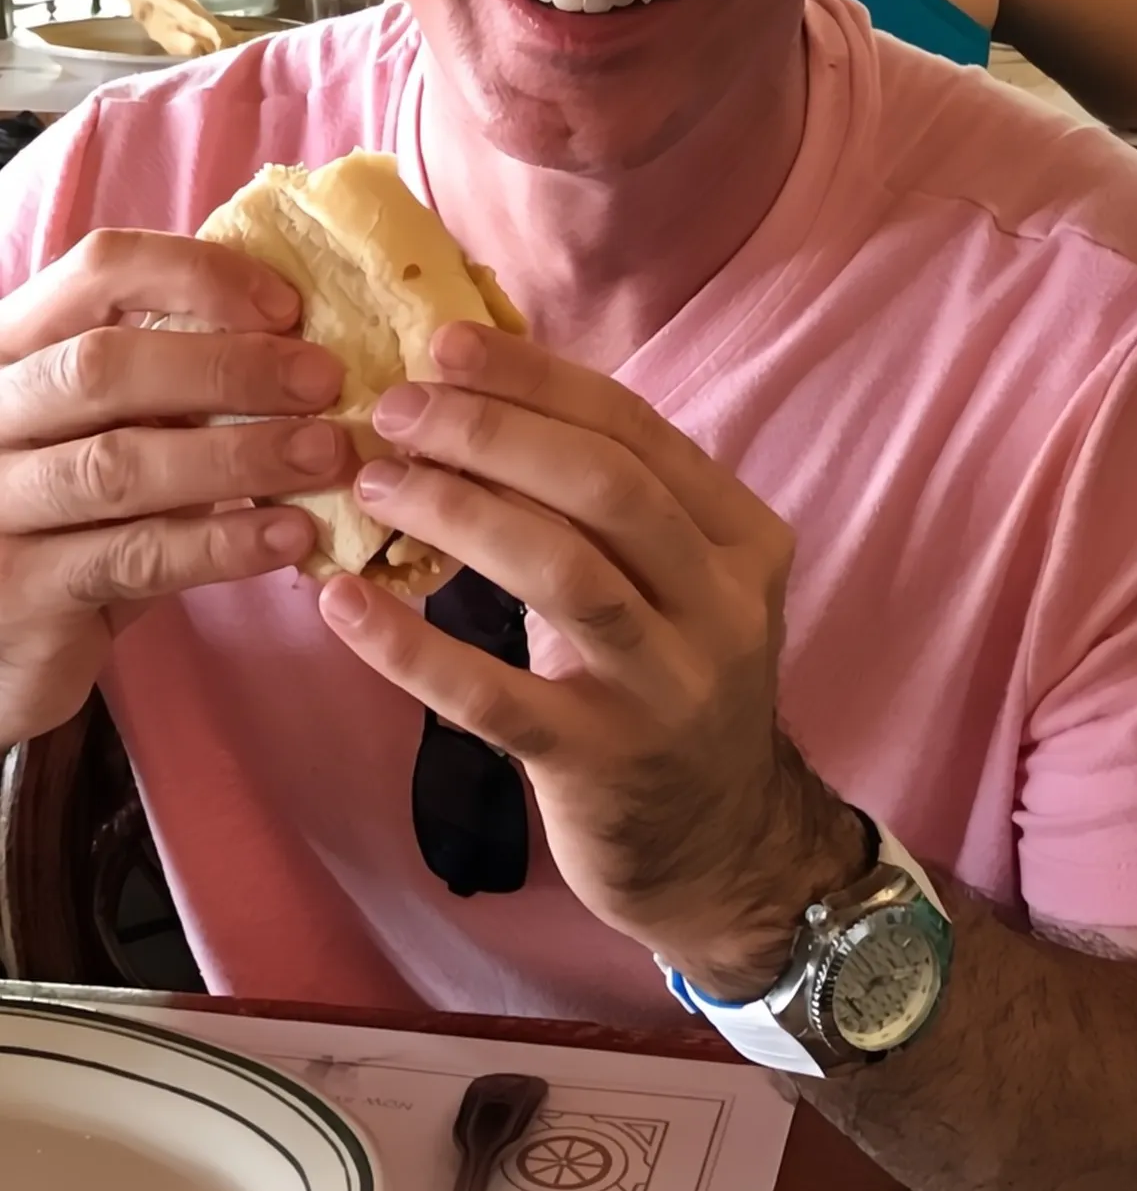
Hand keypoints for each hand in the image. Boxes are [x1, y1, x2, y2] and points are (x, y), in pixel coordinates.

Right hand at [0, 231, 345, 739]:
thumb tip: (311, 346)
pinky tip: (292, 535)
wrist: (6, 639)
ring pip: (119, 464)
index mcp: (15, 349)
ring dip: (241, 455)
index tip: (289, 308)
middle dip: (230, 368)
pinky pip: (134, 554)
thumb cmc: (82, 512)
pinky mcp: (22, 590)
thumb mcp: (115, 427)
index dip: (198, 276)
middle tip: (324, 382)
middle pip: (103, 365)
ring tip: (328, 456)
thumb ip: (179, 380)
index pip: (98, 272)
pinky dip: (222, 542)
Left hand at [316, 324, 866, 988]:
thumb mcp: (676, 583)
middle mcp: (723, 603)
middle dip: (493, 433)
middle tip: (394, 409)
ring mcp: (670, 685)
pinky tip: (342, 609)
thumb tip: (481, 390)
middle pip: (607, 489)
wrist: (722, 846)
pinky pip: (497, 699)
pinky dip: (413, 650)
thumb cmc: (669, 687)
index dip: (538, 381)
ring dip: (459, 514)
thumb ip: (611, 503)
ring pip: (566, 573)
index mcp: (741, 537)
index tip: (444, 344)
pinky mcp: (605, 762)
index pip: (639, 431)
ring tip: (372, 484)